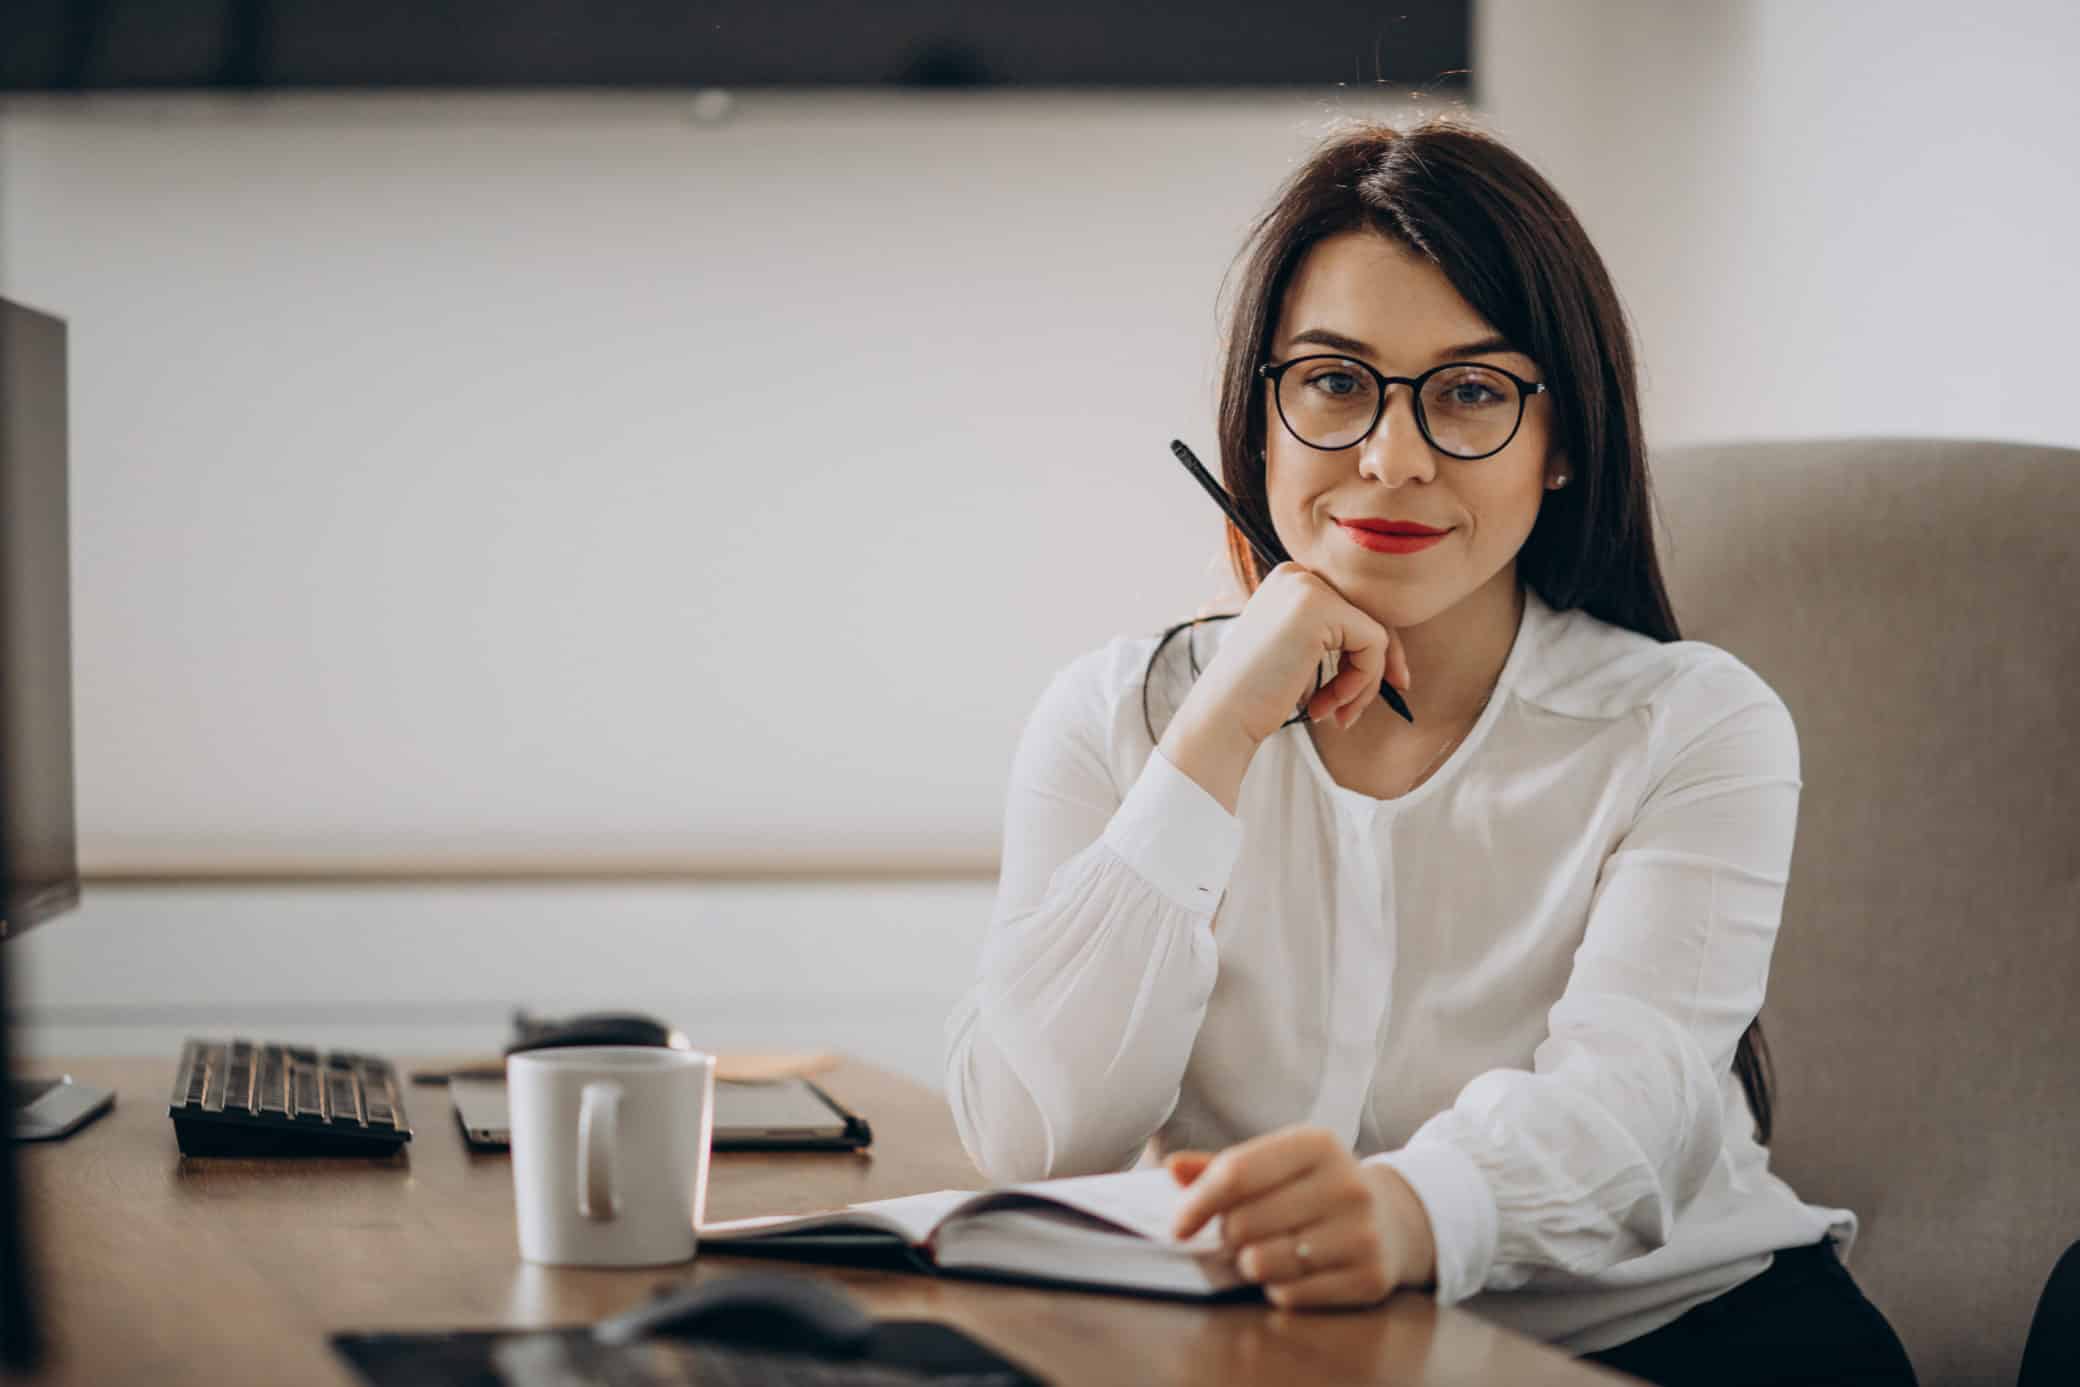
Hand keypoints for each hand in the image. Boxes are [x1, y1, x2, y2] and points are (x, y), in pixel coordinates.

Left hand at [1167, 1126, 1436, 1309]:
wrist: (1391, 1218)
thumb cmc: (1314, 1188)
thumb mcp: (1276, 1164)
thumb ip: (1221, 1167)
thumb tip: (1173, 1167)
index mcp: (1317, 1144)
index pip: (1237, 1173)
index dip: (1197, 1203)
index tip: (1179, 1226)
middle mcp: (1346, 1184)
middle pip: (1245, 1222)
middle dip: (1229, 1234)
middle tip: (1239, 1234)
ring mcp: (1362, 1232)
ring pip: (1264, 1262)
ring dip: (1250, 1263)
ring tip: (1264, 1250)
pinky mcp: (1369, 1277)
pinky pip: (1290, 1294)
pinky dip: (1277, 1288)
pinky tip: (1292, 1270)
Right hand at [1176, 562, 1410, 747]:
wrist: (1223, 717)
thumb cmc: (1257, 695)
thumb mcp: (1298, 652)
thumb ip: (1335, 636)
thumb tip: (1396, 649)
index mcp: (1289, 579)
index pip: (1353, 608)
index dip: (1369, 652)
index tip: (1374, 690)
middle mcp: (1298, 574)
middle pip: (1370, 615)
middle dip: (1375, 667)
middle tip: (1360, 709)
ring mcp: (1308, 588)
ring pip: (1377, 633)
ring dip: (1364, 683)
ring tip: (1336, 714)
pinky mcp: (1321, 609)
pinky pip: (1375, 645)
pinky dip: (1362, 682)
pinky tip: (1328, 706)